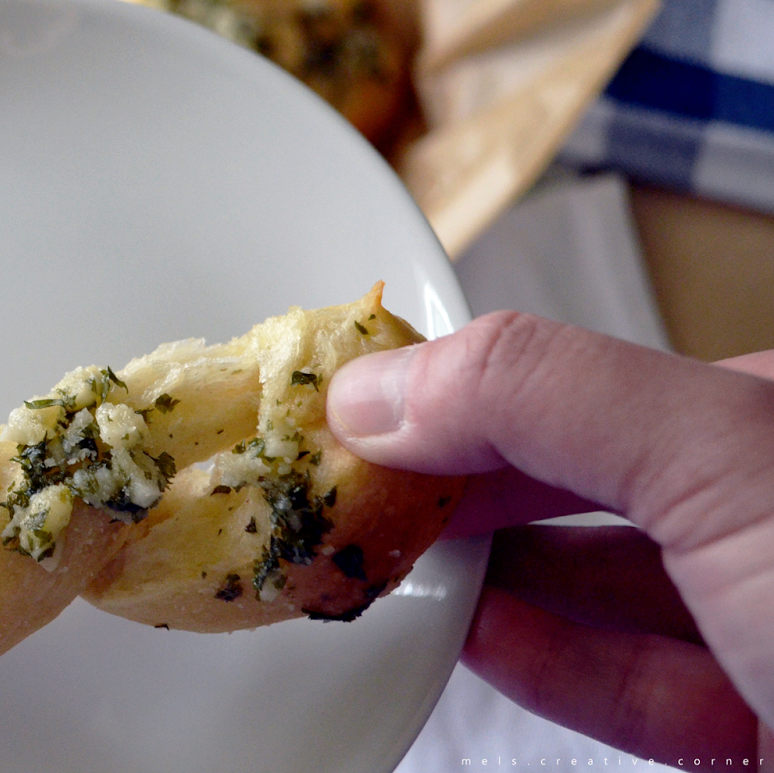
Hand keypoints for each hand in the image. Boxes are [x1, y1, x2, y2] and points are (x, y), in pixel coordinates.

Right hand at [326, 311, 773, 762]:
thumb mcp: (724, 457)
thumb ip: (549, 394)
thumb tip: (388, 387)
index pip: (596, 370)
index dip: (473, 381)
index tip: (367, 405)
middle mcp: (768, 509)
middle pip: (590, 472)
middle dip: (469, 476)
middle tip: (364, 484)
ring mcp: (769, 623)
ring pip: (604, 578)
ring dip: (492, 570)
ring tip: (399, 555)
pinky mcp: (758, 726)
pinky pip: (630, 680)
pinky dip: (540, 657)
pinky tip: (476, 634)